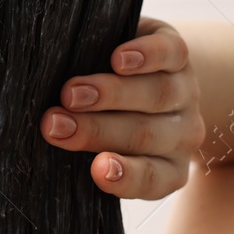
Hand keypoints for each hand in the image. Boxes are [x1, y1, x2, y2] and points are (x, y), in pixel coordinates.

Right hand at [41, 18, 204, 199]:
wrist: (150, 73)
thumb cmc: (112, 118)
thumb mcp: (101, 145)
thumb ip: (85, 147)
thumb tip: (48, 135)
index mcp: (166, 167)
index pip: (150, 179)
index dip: (124, 176)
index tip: (97, 169)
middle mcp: (180, 135)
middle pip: (143, 134)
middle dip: (95, 129)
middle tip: (54, 124)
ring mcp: (185, 94)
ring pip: (156, 95)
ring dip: (110, 94)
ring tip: (71, 93)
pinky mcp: (181, 56)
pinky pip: (171, 55)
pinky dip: (147, 56)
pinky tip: (120, 58)